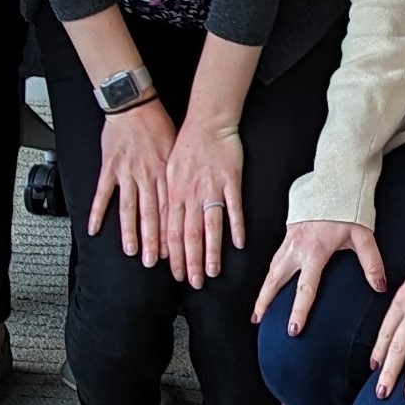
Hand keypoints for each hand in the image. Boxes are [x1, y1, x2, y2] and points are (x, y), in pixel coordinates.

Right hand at [91, 97, 176, 266]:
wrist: (134, 105)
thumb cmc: (157, 124)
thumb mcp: (176, 149)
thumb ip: (177, 175)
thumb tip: (185, 198)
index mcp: (165, 173)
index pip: (170, 209)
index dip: (172, 232)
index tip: (173, 252)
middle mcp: (147, 176)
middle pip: (151, 214)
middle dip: (153, 240)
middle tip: (153, 262)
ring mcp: (127, 173)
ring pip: (129, 208)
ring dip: (130, 231)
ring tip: (132, 251)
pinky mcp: (109, 168)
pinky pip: (103, 193)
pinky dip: (97, 212)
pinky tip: (93, 229)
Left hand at [162, 116, 245, 286]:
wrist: (208, 122)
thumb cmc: (187, 146)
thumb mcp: (169, 171)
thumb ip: (169, 199)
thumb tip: (165, 226)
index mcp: (175, 193)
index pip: (172, 231)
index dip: (173, 255)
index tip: (175, 274)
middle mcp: (191, 194)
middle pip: (190, 235)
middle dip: (190, 262)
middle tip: (193, 283)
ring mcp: (212, 188)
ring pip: (210, 226)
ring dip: (211, 252)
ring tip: (212, 272)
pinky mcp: (231, 181)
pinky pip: (233, 208)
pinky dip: (236, 227)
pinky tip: (239, 244)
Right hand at [254, 219, 384, 333]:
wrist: (334, 182)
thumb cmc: (349, 209)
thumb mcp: (363, 235)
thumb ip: (371, 263)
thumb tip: (379, 287)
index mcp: (316, 250)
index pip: (306, 287)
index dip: (299, 310)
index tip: (293, 329)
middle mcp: (298, 246)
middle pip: (276, 279)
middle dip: (265, 302)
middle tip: (258, 321)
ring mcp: (290, 239)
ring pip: (271, 269)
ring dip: (263, 290)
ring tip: (257, 310)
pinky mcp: (288, 233)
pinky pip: (274, 258)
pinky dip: (268, 274)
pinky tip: (267, 284)